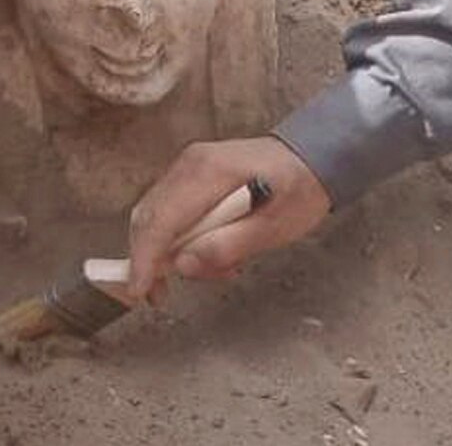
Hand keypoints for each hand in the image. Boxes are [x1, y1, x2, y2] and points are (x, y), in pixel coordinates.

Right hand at [125, 137, 331, 302]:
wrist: (312, 156)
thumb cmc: (299, 188)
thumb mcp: (275, 226)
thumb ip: (228, 245)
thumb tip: (183, 264)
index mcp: (209, 172)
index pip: (160, 219)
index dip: (144, 258)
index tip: (139, 290)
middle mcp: (190, 163)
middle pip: (148, 217)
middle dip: (150, 260)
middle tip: (163, 294)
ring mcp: (188, 166)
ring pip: (155, 216)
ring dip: (170, 252)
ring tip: (215, 269)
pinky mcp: (191, 174)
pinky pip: (170, 210)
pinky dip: (179, 238)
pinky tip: (212, 251)